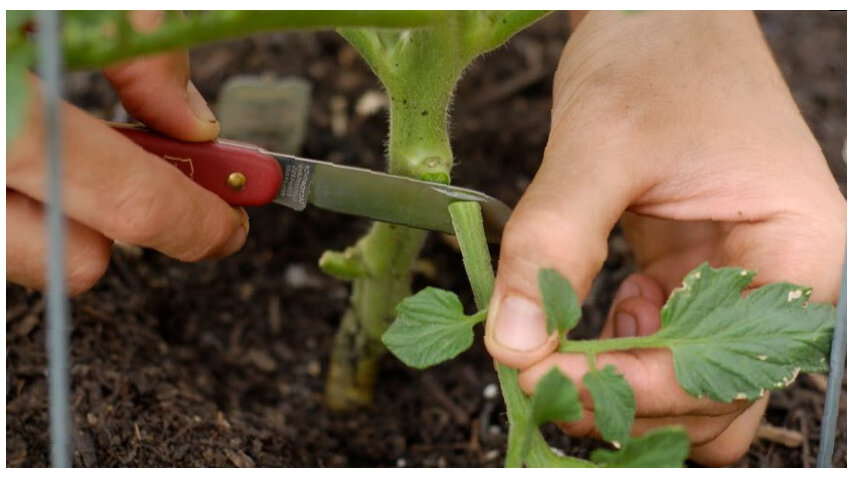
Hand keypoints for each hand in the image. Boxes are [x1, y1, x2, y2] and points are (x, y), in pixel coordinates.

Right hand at [7, 11, 248, 295]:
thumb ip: (142, 42)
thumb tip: (191, 118)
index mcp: (0, 106)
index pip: (128, 202)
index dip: (196, 220)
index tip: (230, 222)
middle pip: (74, 260)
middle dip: (138, 227)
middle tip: (173, 190)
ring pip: (22, 255)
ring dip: (66, 216)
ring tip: (71, 147)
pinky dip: (16, 194)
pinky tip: (19, 143)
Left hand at [484, 11, 844, 465]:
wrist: (659, 15)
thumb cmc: (657, 57)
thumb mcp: (600, 146)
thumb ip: (553, 244)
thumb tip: (513, 342)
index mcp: (794, 250)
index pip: (726, 370)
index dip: (633, 389)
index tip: (540, 375)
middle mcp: (775, 278)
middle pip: (714, 397)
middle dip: (626, 399)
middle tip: (537, 376)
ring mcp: (731, 278)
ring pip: (685, 382)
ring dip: (618, 382)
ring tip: (550, 352)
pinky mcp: (688, 271)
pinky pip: (658, 340)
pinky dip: (612, 346)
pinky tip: (577, 313)